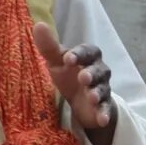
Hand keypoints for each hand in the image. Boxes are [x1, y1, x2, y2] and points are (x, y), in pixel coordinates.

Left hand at [30, 22, 115, 144]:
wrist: (81, 101)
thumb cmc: (68, 76)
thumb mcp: (57, 62)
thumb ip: (49, 46)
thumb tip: (38, 24)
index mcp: (88, 57)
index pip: (88, 51)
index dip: (79, 54)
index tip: (68, 59)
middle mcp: (99, 71)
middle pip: (99, 70)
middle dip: (92, 73)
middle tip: (83, 77)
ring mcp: (103, 89)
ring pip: (103, 89)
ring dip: (98, 92)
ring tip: (92, 97)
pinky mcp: (103, 107)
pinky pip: (107, 110)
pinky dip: (105, 114)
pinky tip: (101, 119)